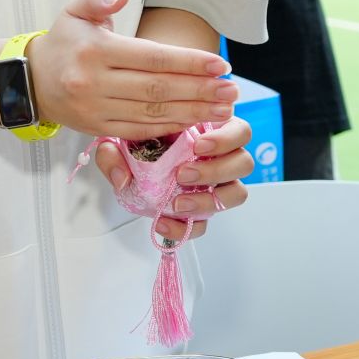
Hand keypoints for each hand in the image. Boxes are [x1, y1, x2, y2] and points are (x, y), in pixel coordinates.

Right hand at [28, 0, 238, 139]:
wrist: (29, 82)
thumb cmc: (63, 42)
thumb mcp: (73, 10)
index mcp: (95, 50)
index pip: (152, 58)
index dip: (189, 62)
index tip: (220, 64)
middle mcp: (95, 82)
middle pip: (157, 89)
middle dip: (199, 90)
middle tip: (232, 90)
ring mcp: (96, 110)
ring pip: (152, 113)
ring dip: (192, 112)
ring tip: (223, 108)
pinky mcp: (98, 129)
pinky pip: (139, 130)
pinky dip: (169, 127)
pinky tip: (194, 122)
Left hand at [95, 116, 253, 241]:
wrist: (130, 166)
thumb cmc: (138, 142)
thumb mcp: (120, 140)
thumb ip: (114, 153)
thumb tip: (122, 178)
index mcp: (212, 130)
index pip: (239, 131)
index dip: (225, 139)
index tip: (198, 145)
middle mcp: (222, 157)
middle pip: (244, 163)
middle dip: (216, 171)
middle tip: (184, 174)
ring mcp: (217, 185)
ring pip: (236, 194)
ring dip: (208, 200)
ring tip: (178, 203)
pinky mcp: (203, 210)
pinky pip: (206, 223)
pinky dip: (186, 227)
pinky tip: (163, 223)